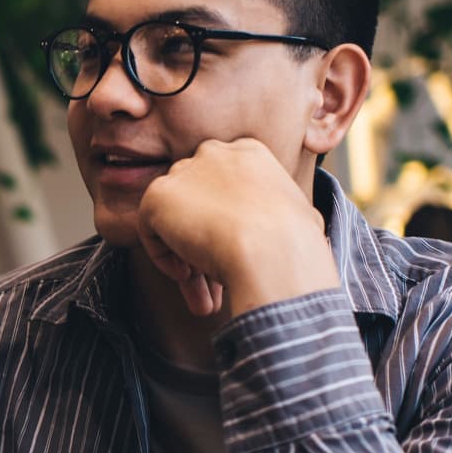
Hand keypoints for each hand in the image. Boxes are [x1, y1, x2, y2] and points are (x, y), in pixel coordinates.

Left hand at [135, 138, 338, 317]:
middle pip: (199, 204)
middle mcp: (214, 153)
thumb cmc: (296, 240)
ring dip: (188, 261)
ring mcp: (184, 172)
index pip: (226, 189)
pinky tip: (188, 276)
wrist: (272, 247)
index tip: (238, 255)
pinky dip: (165, 258)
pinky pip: (151, 231)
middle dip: (205, 247)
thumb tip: (283, 232)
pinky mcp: (158, 195)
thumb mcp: (300, 215)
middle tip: (217, 287)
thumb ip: (278, 212)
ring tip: (204, 300)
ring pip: (176, 220)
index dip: (229, 227)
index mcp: (250, 152)